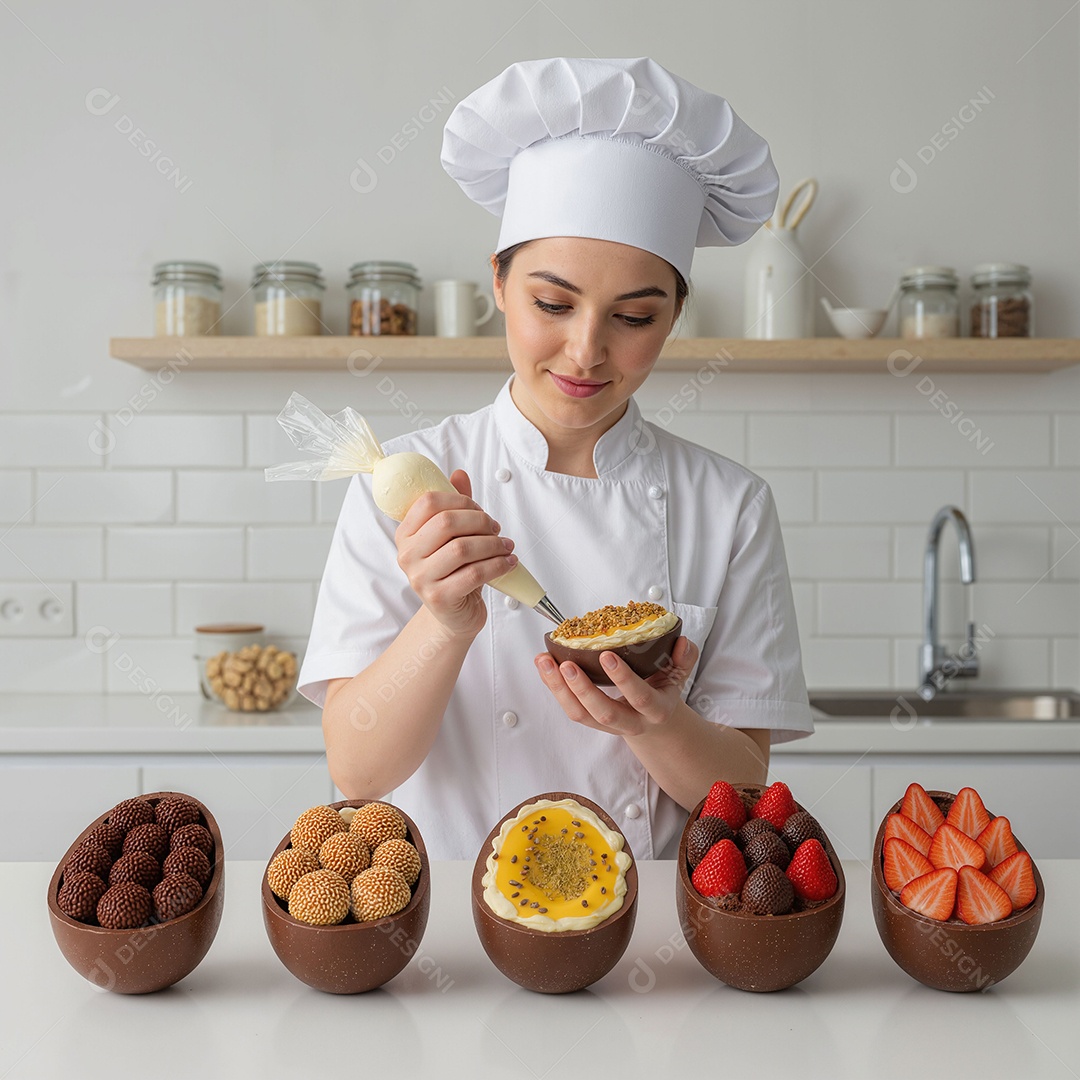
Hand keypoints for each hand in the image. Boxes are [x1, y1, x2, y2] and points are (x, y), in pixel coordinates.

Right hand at [395, 469, 517, 638]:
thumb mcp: (452, 538)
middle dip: (480, 521)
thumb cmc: (454, 572)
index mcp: (406, 534)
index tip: (480, 511)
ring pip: (462, 548)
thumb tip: (459, 474)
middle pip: (447, 523)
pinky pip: (474, 574)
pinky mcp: (439, 598)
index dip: (461, 500)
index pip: (429, 502)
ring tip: (506, 546)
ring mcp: (420, 578)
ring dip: (493, 544)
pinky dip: (497, 565)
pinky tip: (508, 562)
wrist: (454, 615)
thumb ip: (455, 506)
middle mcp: (408, 555)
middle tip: (496, 529)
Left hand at [533, 636, 699, 737]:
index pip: (640, 697)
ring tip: (544, 662)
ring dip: (558, 688)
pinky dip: (553, 687)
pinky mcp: (590, 719)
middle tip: (566, 663)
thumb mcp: (678, 676)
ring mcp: (608, 724)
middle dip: (582, 688)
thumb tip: (682, 641)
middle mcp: (630, 722)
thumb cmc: (662, 692)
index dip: (623, 679)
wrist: (653, 723)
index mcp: (655, 710)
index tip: (606, 655)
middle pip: (603, 713)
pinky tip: (545, 667)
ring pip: (579, 714)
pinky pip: (569, 708)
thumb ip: (684, 659)